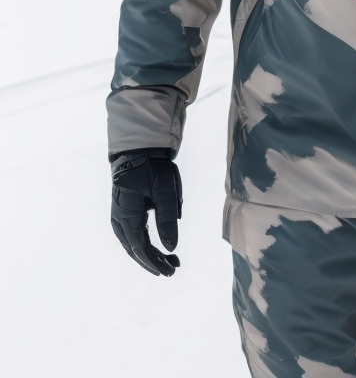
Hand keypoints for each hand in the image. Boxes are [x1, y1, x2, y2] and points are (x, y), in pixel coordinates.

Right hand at [110, 148, 182, 276]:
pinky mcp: (122, 213)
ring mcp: (118, 217)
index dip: (155, 263)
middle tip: (173, 269)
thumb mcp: (165, 190)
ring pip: (132, 245)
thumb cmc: (151, 167)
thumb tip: (171, 247)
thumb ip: (167, 218)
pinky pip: (132, 236)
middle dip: (154, 262)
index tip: (170, 270)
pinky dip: (144, 245)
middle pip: (135, 250)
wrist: (137, 150)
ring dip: (149, 255)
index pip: (140, 249)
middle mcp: (119, 220)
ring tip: (169, 261)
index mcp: (127, 216)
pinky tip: (156, 249)